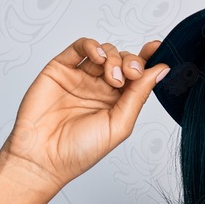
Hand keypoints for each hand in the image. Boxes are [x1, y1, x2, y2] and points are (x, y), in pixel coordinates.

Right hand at [1, 38, 169, 190]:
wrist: (43, 157)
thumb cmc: (80, 150)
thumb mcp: (119, 124)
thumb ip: (139, 95)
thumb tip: (161, 70)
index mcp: (118, 101)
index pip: (138, 75)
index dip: (148, 59)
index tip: (158, 49)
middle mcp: (101, 87)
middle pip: (124, 60)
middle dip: (131, 63)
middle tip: (130, 75)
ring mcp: (81, 77)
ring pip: (105, 51)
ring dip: (114, 57)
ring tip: (112, 77)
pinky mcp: (61, 69)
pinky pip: (79, 47)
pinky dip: (93, 46)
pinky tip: (99, 57)